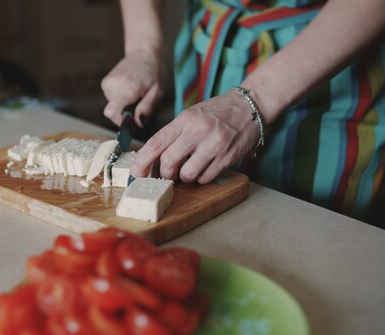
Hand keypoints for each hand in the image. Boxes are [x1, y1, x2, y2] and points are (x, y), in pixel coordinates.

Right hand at [101, 48, 166, 126]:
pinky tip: (129, 90)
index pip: (112, 112)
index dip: (121, 122)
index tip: (132, 119)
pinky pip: (112, 101)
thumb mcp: (158, 92)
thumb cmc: (154, 72)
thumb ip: (147, 108)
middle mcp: (114, 85)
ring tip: (135, 94)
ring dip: (125, 106)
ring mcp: (107, 84)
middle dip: (127, 113)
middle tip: (139, 101)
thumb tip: (138, 123)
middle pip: (114, 113)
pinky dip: (121, 100)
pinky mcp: (105, 84)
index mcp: (128, 87)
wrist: (144, 53)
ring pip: (113, 108)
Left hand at [130, 92, 259, 183]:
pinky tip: (205, 168)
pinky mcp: (228, 156)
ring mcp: (214, 144)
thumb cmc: (216, 112)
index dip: (141, 163)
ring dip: (185, 178)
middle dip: (165, 174)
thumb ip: (173, 135)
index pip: (155, 144)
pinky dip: (201, 178)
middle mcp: (198, 130)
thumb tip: (154, 160)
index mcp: (184, 119)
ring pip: (187, 174)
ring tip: (190, 169)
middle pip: (168, 162)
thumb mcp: (191, 115)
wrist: (249, 105)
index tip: (135, 175)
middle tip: (168, 174)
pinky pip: (206, 177)